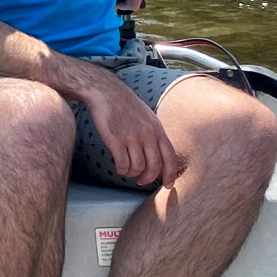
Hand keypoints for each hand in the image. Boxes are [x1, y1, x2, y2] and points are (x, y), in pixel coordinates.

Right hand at [80, 69, 176, 187]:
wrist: (106, 92)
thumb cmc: (126, 105)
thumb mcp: (148, 117)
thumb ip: (155, 135)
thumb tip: (160, 155)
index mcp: (157, 129)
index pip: (170, 157)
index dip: (170, 174)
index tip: (168, 185)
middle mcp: (147, 134)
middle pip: (154, 167)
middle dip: (148, 178)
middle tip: (141, 181)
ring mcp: (131, 137)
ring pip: (138, 168)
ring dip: (133, 174)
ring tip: (128, 171)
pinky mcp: (116, 140)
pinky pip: (122, 164)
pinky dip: (121, 170)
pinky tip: (119, 166)